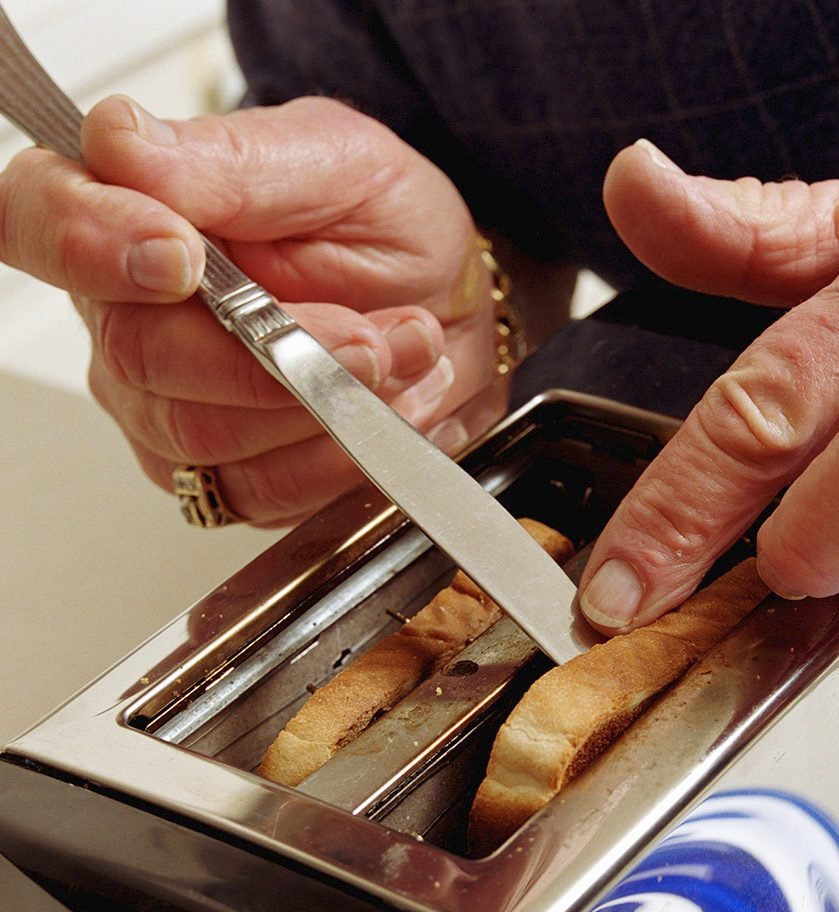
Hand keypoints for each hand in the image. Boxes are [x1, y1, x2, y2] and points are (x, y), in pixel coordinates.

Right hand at [0, 95, 500, 525]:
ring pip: (206, 435)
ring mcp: (169, 407)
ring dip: (324, 403)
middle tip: (367, 332)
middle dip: (276, 352)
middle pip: (141, 356)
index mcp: (128, 212)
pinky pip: (262, 492)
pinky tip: (380, 409)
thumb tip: (119, 145)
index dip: (91, 243)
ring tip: (395, 353)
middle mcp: (129, 318)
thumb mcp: (336, 163)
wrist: (448, 306)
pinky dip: (338, 457)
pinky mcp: (225, 477)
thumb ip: (233, 162)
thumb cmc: (385, 228)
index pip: (41, 218)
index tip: (181, 258)